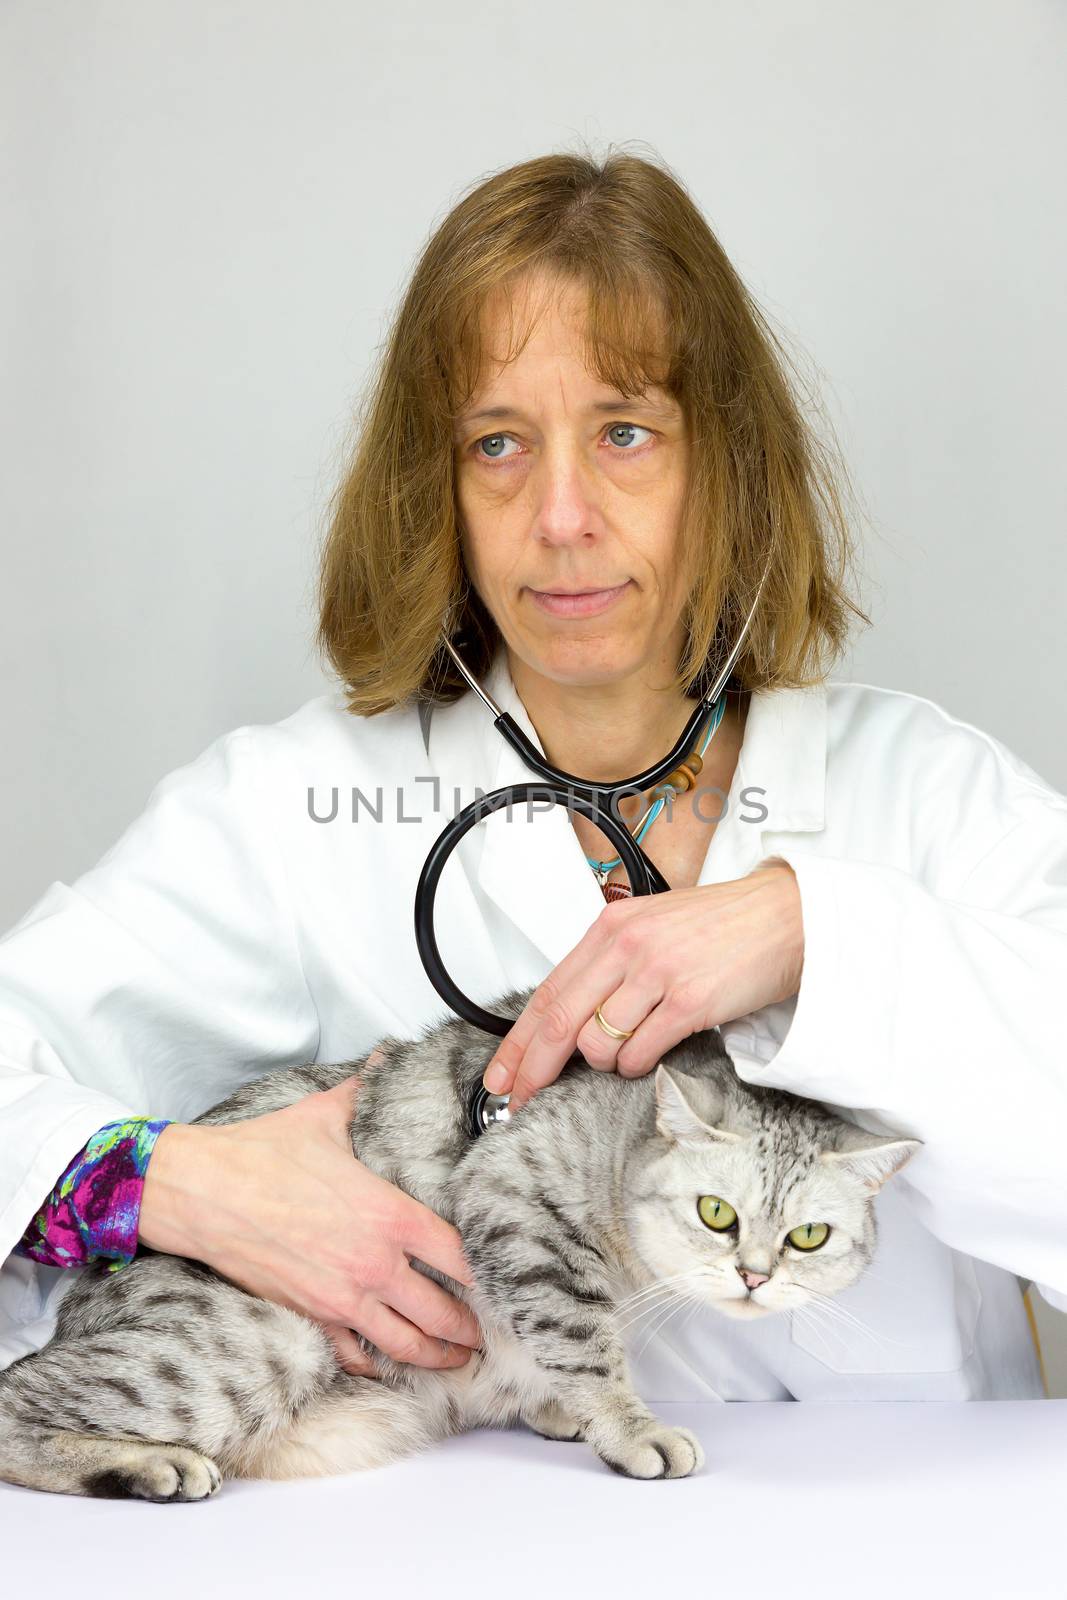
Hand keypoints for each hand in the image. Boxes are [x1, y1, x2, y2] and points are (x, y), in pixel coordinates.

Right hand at [139, 1060, 481, 1376]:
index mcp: (389, 1215)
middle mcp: (374, 1264)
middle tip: (489, 1334)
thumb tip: (388, 1055)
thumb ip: (366, 1089)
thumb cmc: (261, 1153)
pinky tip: (391, 1365)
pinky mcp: (309, 1317)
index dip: (486, 1272)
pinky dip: (377, 1365)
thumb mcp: (324, 1115)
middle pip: (442, 1312)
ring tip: (457, 1359)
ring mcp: (342, 1298)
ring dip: (437, 1356)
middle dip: (469, 1328)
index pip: (459, 1254)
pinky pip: (354, 1356)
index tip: (501, 1278)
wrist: (201, 1192)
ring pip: (405, 1344)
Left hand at [482, 860, 803, 1110]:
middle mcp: (627, 946)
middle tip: (519, 1098)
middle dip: (533, 1069)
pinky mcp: (689, 1001)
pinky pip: (640, 1053)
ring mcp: (657, 974)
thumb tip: (572, 1013)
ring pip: (597, 1044)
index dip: (518, 1041)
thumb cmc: (724, 925)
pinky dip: (635, 1067)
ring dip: (602, 1064)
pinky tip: (646, 1057)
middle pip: (559, 1021)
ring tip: (623, 1056)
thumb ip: (611, 961)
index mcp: (611, 926)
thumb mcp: (652, 926)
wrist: (785, 917)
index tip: (502, 1072)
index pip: (547, 991)